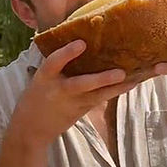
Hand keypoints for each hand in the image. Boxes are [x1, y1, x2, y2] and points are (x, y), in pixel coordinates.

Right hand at [12, 40, 136, 144]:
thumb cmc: (39, 94)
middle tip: (121, 73)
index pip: (54, 62)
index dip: (67, 53)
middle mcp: (59, 89)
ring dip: (117, 87)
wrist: (32, 127)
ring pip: (98, 95)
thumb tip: (82, 39)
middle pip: (82, 84)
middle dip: (102, 79)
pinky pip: (101, 99)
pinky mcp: (82, 110)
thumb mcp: (41, 77)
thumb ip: (58, 63)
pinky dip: (116, 91)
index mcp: (45, 76)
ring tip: (135, 80)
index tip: (81, 43)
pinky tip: (132, 83)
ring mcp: (72, 102)